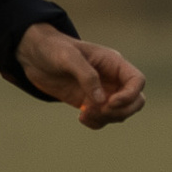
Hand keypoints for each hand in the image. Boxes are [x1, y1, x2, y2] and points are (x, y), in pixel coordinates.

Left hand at [17, 27, 145, 126]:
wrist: (34, 55)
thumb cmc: (53, 48)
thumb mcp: (69, 57)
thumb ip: (87, 76)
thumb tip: (102, 101)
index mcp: (113, 63)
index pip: (137, 81)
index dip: (130, 95)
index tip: (110, 103)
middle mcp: (112, 79)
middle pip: (135, 101)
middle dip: (121, 111)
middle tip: (98, 111)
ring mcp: (101, 92)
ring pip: (120, 113)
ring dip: (106, 119)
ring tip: (84, 114)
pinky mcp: (88, 103)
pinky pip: (102, 119)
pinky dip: (96, 123)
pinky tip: (81, 117)